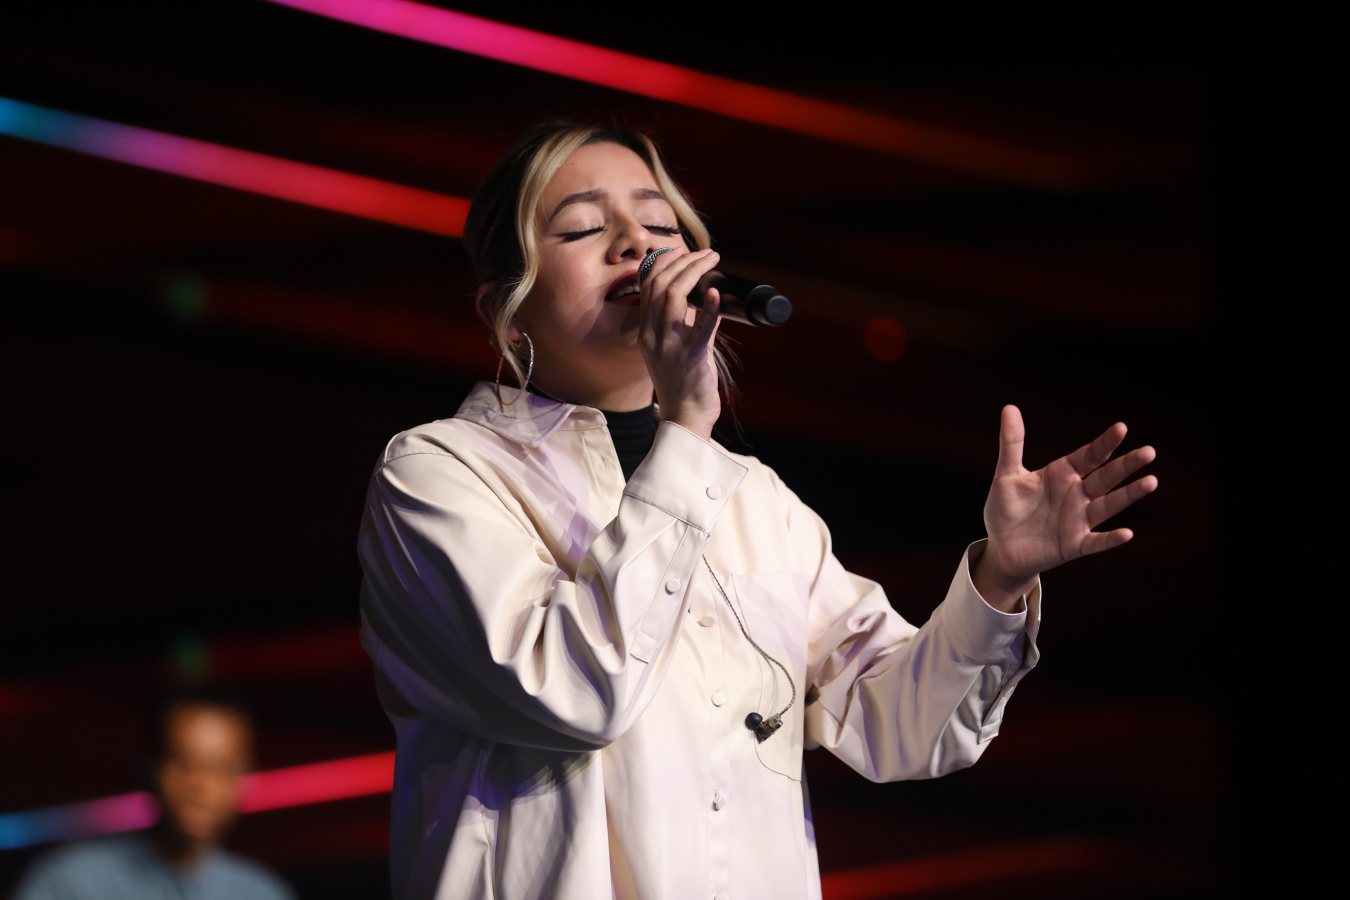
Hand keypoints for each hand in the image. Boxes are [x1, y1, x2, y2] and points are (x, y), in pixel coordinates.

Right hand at [638, 247, 722, 440]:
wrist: (685, 418)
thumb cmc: (684, 384)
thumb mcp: (679, 348)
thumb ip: (688, 325)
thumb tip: (706, 302)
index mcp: (646, 332)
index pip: (648, 286)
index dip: (663, 263)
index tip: (682, 250)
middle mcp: (652, 336)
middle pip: (660, 285)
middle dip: (682, 261)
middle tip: (706, 252)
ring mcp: (668, 347)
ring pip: (673, 297)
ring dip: (694, 272)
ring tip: (712, 260)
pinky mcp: (689, 358)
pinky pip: (699, 327)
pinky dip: (708, 307)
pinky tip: (716, 292)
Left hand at [973, 405, 1157, 611]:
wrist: (1001, 548)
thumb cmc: (1006, 509)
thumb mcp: (1007, 474)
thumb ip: (1011, 444)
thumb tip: (1009, 407)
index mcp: (1063, 473)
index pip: (1090, 455)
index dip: (1105, 443)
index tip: (1121, 428)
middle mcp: (1077, 494)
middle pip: (1106, 477)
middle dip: (1127, 465)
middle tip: (1149, 451)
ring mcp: (1078, 520)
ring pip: (1108, 505)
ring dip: (1129, 494)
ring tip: (1151, 481)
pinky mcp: (1073, 545)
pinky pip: (1095, 542)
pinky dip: (1110, 539)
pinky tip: (1127, 533)